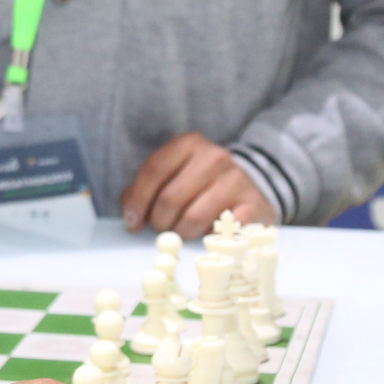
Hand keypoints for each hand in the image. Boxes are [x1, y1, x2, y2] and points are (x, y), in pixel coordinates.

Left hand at [119, 132, 274, 235]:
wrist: (247, 188)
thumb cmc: (199, 185)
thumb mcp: (172, 175)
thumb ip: (145, 189)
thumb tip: (130, 216)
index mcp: (189, 143)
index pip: (154, 169)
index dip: (138, 199)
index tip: (132, 223)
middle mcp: (214, 157)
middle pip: (170, 198)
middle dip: (158, 222)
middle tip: (160, 230)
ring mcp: (236, 180)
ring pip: (193, 218)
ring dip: (181, 234)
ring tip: (181, 233)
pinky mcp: (253, 205)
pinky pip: (220, 231)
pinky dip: (207, 240)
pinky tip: (204, 239)